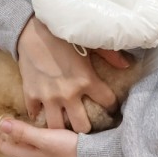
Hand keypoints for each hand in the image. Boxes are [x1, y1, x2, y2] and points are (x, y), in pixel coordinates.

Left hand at [0, 118, 77, 156]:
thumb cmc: (68, 148)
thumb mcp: (45, 138)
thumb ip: (23, 131)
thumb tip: (0, 124)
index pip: (5, 147)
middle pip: (15, 149)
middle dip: (7, 137)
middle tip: (3, 120)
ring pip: (26, 150)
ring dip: (19, 138)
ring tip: (18, 123)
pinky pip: (37, 150)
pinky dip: (31, 141)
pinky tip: (37, 132)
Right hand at [17, 17, 119, 132]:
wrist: (31, 29)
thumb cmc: (61, 34)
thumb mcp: (88, 42)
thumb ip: (109, 55)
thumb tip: (127, 65)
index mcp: (86, 80)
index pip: (107, 102)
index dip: (112, 106)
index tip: (111, 108)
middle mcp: (68, 93)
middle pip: (82, 126)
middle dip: (87, 127)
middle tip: (88, 123)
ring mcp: (48, 97)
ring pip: (57, 127)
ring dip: (62, 127)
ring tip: (66, 124)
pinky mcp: (30, 94)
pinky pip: (34, 114)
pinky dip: (38, 115)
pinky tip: (44, 112)